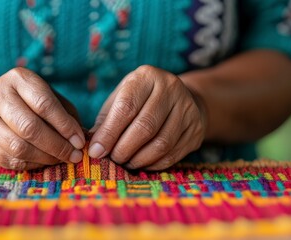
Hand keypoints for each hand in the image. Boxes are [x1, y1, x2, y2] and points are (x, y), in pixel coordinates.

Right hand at [0, 68, 84, 169]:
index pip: (43, 104)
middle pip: (29, 127)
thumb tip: (82, 139)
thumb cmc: (31, 102)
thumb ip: (66, 114)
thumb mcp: (50, 97)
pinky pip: (9, 160)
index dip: (64, 126)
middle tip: (73, 155)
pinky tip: (43, 161)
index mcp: (18, 78)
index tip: (80, 141)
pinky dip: (31, 164)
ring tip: (61, 159)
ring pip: (17, 147)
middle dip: (56, 145)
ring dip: (45, 158)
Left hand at [88, 65, 206, 170]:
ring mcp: (188, 109)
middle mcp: (171, 88)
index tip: (96, 151)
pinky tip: (142, 163)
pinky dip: (153, 164)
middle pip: (145, 127)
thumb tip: (94, 148)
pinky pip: (172, 154)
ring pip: (161, 144)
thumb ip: (106, 120)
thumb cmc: (140, 100)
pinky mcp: (196, 129)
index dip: (109, 133)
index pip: (126, 107)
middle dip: (123, 149)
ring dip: (138, 159)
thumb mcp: (120, 99)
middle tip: (113, 159)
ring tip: (126, 162)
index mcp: (147, 77)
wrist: (181, 97)